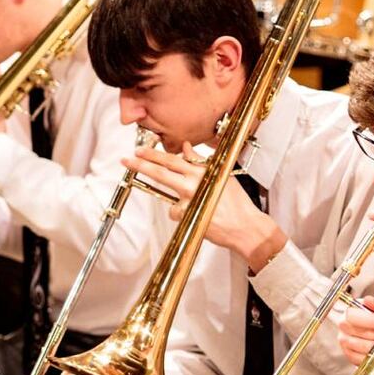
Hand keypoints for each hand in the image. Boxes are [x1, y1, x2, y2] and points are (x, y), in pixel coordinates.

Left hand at [122, 142, 286, 270]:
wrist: (245, 226)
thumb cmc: (237, 202)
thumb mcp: (221, 176)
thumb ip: (201, 162)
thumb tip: (186, 148)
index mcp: (202, 171)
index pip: (173, 159)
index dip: (154, 155)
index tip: (140, 151)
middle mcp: (194, 183)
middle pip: (162, 172)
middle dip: (142, 165)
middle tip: (127, 159)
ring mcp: (190, 199)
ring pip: (167, 194)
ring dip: (169, 198)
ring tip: (183, 202)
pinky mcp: (188, 215)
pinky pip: (175, 212)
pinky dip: (181, 213)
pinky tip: (196, 215)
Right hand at [338, 296, 373, 364]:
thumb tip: (369, 300)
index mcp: (350, 311)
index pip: (353, 315)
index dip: (373, 320)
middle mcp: (343, 325)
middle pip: (357, 331)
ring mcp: (344, 340)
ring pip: (361, 346)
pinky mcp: (349, 354)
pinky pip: (360, 359)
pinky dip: (372, 356)